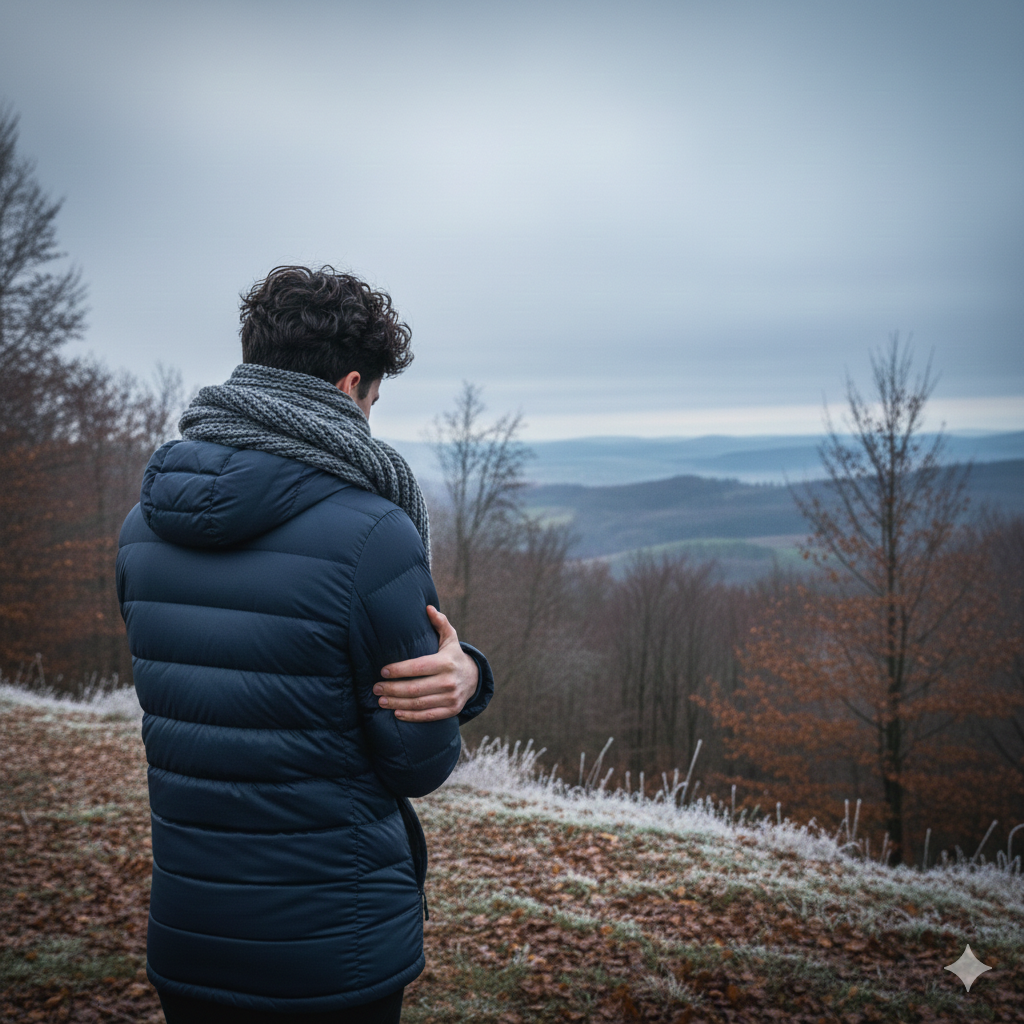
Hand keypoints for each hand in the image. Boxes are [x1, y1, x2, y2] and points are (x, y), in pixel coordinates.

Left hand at [373, 606, 479, 721]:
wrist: (474, 678)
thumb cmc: (453, 655)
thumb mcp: (450, 638)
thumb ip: (440, 623)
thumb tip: (428, 607)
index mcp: (446, 662)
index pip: (418, 667)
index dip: (399, 670)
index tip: (382, 671)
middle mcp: (449, 681)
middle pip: (415, 688)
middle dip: (392, 689)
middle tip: (376, 688)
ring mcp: (451, 698)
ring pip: (419, 703)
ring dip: (397, 703)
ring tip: (381, 700)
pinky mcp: (451, 711)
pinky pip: (428, 716)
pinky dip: (411, 716)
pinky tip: (396, 713)